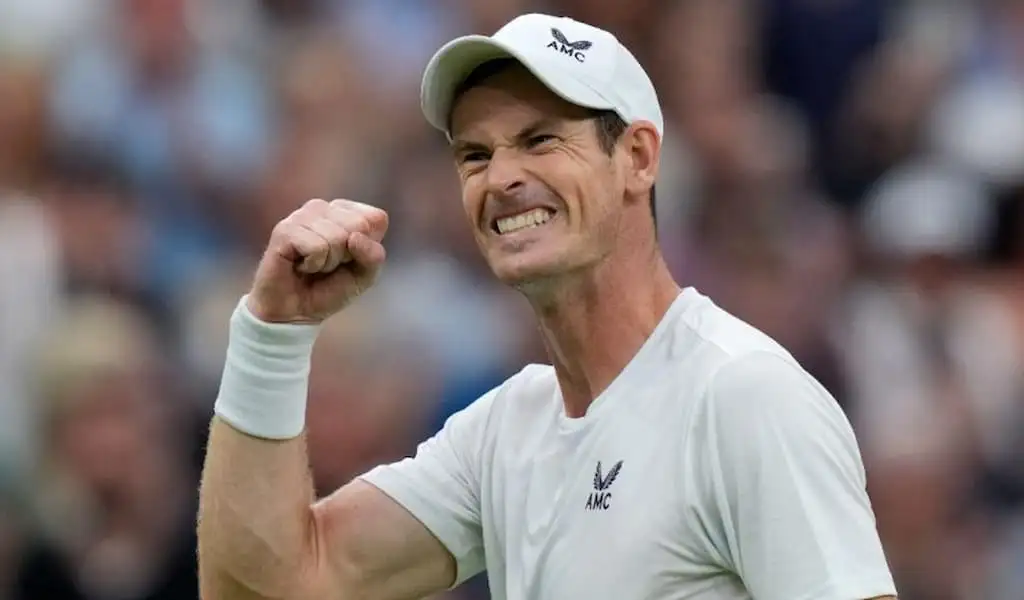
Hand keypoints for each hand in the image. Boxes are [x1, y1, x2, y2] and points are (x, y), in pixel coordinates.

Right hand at [247, 198, 387, 323]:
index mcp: (346, 211)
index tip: (349, 259)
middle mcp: (323, 207)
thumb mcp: (365, 276)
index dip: (368, 247)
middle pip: (359, 225)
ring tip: (313, 266)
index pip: (377, 218)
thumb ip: (374, 256)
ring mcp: (302, 216)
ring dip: (328, 263)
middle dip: (348, 255)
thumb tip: (355, 237)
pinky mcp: (285, 230)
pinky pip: (317, 247)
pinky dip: (313, 265)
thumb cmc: (330, 289)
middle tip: (329, 264)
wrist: (296, 312)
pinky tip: (300, 266)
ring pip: (337, 237)